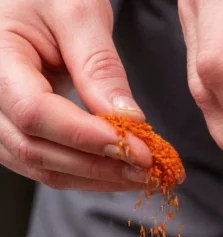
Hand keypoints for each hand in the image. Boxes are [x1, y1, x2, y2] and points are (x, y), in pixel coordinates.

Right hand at [0, 0, 154, 191]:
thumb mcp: (78, 13)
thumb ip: (100, 67)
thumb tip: (130, 121)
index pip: (34, 112)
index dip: (87, 137)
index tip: (137, 149)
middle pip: (35, 149)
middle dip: (99, 166)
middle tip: (151, 170)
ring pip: (39, 166)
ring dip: (95, 177)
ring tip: (143, 176)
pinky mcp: (13, 128)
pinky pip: (43, 162)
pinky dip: (84, 172)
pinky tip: (120, 170)